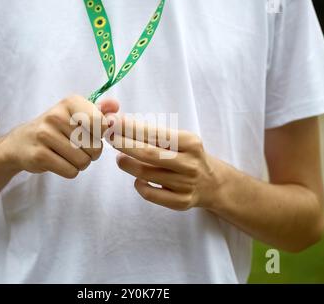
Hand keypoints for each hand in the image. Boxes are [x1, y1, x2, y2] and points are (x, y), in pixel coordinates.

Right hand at [0, 95, 118, 177]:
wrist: (21, 142)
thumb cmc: (56, 128)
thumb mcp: (77, 114)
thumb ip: (99, 110)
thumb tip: (116, 106)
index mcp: (70, 102)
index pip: (102, 124)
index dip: (101, 136)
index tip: (90, 134)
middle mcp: (56, 115)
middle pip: (95, 147)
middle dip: (92, 153)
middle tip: (77, 147)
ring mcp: (45, 135)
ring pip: (84, 161)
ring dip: (81, 163)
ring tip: (68, 155)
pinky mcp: (39, 155)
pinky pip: (71, 171)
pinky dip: (70, 171)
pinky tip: (59, 162)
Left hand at [107, 116, 225, 210]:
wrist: (213, 183)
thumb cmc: (189, 156)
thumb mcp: (181, 140)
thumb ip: (156, 134)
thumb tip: (122, 125)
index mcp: (190, 142)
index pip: (156, 134)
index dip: (132, 128)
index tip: (114, 122)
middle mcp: (190, 163)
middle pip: (149, 154)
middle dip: (125, 144)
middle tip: (109, 137)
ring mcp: (186, 184)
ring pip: (147, 174)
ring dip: (128, 164)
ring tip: (119, 158)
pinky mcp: (182, 202)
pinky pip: (151, 194)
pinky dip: (140, 186)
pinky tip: (137, 179)